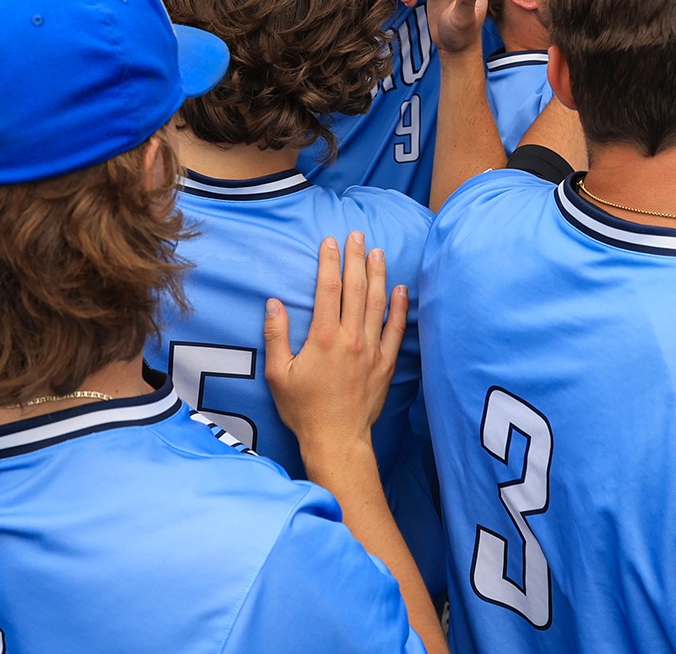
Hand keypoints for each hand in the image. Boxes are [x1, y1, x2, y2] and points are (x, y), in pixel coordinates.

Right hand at [265, 233, 408, 465]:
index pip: (329, 289)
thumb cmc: (303, 408)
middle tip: (357, 235)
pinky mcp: (385, 363)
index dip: (330, 262)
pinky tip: (400, 288)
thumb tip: (274, 303)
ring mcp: (372, 350)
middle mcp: (351, 339)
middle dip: (356, 258)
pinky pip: (396, 329)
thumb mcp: (278, 374)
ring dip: (378, 274)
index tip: (331, 242)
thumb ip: (276, 336)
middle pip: (356, 288)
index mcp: (323, 338)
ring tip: (377, 252)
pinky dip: (399, 307)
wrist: (337, 439)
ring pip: (378, 303)